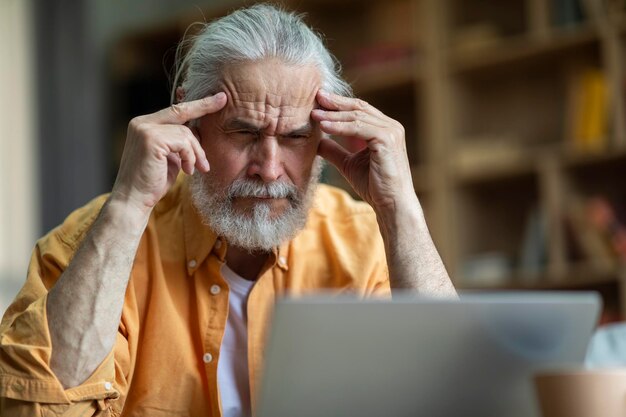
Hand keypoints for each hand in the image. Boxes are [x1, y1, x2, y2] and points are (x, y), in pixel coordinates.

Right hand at [111, 93, 226, 213]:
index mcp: (144, 125)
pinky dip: (190, 157)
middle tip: (223, 99)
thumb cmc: (152, 182)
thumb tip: (198, 132)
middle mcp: (141, 123)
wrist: (133, 200)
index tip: (215, 96)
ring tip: (197, 168)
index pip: (174, 110)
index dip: (196, 104)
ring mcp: (145, 129)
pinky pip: (183, 142)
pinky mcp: (151, 140)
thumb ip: (178, 143)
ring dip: (196, 152)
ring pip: (186, 132)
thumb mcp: (169, 158)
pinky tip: (187, 170)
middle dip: (204, 105)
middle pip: (180, 111)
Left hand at [312, 90, 415, 212]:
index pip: (359, 110)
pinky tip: (324, 127)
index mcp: (383, 129)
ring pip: (357, 116)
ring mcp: (391, 131)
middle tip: (316, 97)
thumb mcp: (349, 164)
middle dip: (335, 103)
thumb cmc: (375, 186)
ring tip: (315, 114)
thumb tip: (317, 141)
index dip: (339, 104)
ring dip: (334, 114)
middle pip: (358, 108)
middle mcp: (390, 126)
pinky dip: (340, 127)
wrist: (391, 204)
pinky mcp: (387, 139)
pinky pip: (359, 127)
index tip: (319, 101)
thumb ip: (335, 150)